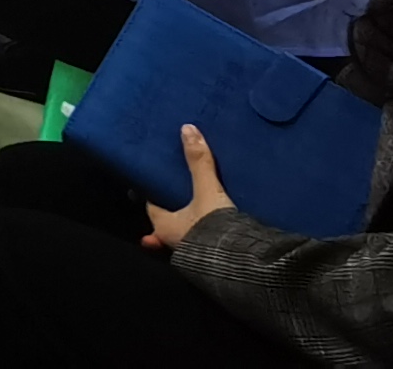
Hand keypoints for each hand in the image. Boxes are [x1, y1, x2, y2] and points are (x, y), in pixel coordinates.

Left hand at [143, 126, 235, 249]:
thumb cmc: (212, 227)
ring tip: (197, 206)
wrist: (240, 263)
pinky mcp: (212, 258)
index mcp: (163, 225)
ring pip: (185, 231)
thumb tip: (187, 129)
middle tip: (177, 192)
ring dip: (190, 221)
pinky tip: (216, 226)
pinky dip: (206, 233)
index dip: (154, 192)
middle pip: (168, 219)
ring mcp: (192, 252)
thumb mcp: (206, 190)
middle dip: (172, 208)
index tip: (156, 180)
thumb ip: (199, 162)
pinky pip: (204, 241)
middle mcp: (173, 241)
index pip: (151, 205)